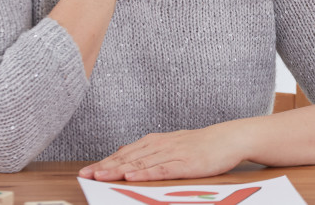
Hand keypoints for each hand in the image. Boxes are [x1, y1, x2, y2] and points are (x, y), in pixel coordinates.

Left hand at [78, 123, 247, 181]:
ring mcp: (172, 153)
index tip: (86, 171)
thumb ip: (151, 152)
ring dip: (118, 169)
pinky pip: (161, 169)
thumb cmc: (202, 145)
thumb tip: (127, 156)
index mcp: (156, 141)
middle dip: (105, 166)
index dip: (104, 161)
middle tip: (85, 175)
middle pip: (128, 157)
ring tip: (100, 176)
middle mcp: (160, 145)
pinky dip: (145, 173)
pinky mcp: (185, 163)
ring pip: (140, 163)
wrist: (229, 138)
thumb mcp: (173, 146)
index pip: (125, 153)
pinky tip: (132, 176)